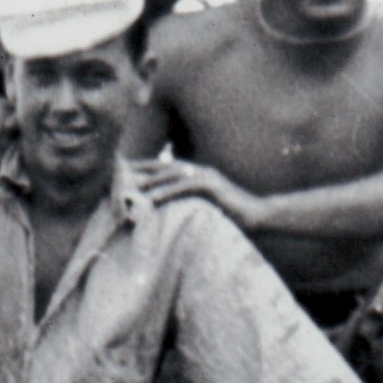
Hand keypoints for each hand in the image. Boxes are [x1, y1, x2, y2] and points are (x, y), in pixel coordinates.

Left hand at [136, 157, 267, 236]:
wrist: (256, 215)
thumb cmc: (232, 214)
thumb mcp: (207, 207)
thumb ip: (191, 203)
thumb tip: (172, 210)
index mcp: (199, 174)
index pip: (169, 168)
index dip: (150, 168)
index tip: (130, 172)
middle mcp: (201, 171)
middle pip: (168, 167)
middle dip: (146, 169)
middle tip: (125, 172)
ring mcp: (207, 177)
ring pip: (174, 174)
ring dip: (154, 180)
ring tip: (135, 186)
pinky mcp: (212, 186)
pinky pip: (186, 187)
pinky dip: (169, 191)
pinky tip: (155, 197)